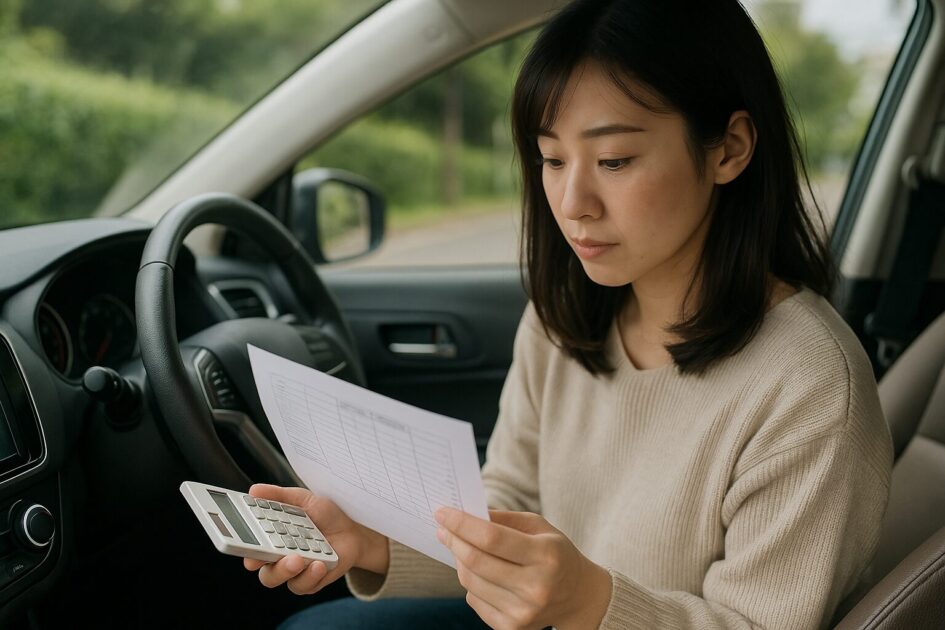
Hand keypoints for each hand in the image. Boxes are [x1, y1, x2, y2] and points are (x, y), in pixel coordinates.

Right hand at [242, 484, 388, 594]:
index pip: (248, 543)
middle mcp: (277, 556)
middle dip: (260, 561)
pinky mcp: (310, 581)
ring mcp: (293, 570)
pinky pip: (303, 585)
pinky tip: (319, 564)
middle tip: (269, 551)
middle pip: (258, 565)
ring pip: (277, 578)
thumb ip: (280, 496)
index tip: (238, 540)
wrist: (353, 530)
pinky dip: (310, 576)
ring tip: (300, 559)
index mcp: (271, 536)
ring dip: (286, 570)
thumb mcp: (304, 500)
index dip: (239, 544)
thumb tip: (253, 490)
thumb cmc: (324, 515)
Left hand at [435, 508, 611, 629]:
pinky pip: (474, 600)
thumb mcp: (538, 526)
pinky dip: (470, 582)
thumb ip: (503, 519)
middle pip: (476, 561)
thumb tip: (465, 514)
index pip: (492, 538)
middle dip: (453, 540)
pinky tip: (478, 571)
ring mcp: (523, 612)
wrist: (577, 596)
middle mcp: (536, 587)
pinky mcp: (512, 628)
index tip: (442, 512)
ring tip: (460, 547)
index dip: (462, 524)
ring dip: (459, 560)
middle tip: (443, 527)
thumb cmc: (554, 553)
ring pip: (470, 582)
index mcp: (546, 555)